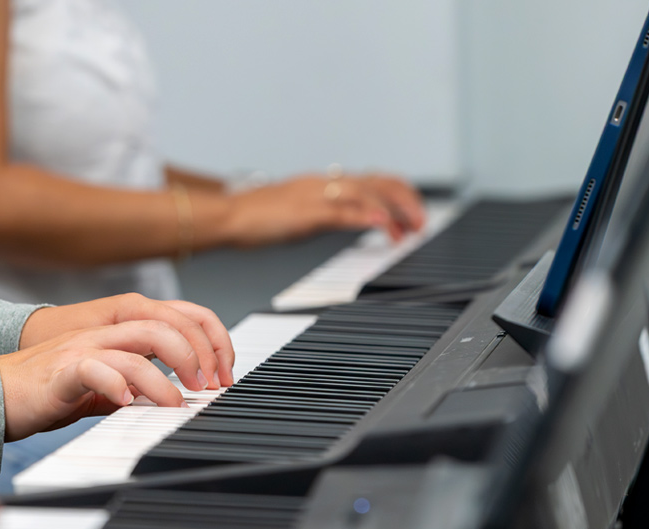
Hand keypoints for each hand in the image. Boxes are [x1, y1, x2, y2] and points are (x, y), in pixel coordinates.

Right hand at [0, 320, 214, 440]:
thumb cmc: (42, 391)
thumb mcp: (98, 386)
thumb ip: (130, 384)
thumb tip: (167, 398)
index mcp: (116, 332)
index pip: (176, 316)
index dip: (209, 340)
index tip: (222, 375)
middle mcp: (103, 333)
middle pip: (164, 324)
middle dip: (197, 355)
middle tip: (208, 388)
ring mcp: (82, 349)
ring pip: (137, 345)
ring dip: (166, 376)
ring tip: (176, 403)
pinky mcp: (62, 371)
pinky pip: (95, 370)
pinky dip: (117, 386)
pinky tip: (126, 405)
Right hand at [225, 173, 424, 244]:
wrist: (226, 216)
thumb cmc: (256, 217)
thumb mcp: (301, 212)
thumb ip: (327, 213)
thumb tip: (352, 219)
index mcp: (324, 182)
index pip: (374, 180)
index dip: (400, 194)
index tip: (414, 214)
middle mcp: (324, 183)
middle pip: (378, 182)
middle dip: (406, 201)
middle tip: (421, 223)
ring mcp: (315, 195)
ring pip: (366, 193)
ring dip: (394, 210)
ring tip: (409, 228)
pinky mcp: (305, 212)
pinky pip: (341, 211)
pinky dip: (366, 215)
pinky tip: (382, 223)